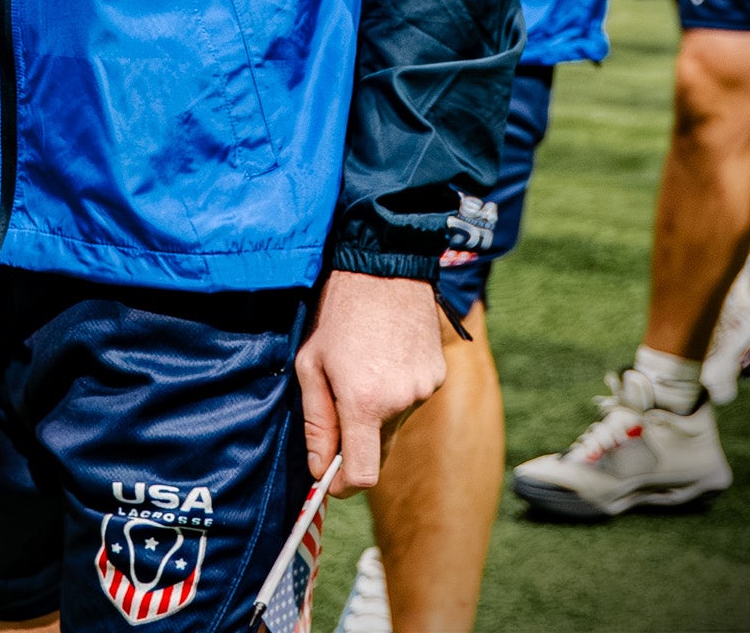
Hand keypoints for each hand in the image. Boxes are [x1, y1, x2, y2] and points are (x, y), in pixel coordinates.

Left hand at [294, 271, 443, 495]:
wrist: (385, 266)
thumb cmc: (339, 312)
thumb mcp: (311, 364)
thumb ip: (316, 423)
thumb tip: (320, 470)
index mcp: (364, 403)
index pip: (363, 476)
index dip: (344, 484)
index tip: (330, 477)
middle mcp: (401, 403)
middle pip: (378, 450)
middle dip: (357, 442)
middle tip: (340, 406)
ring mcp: (424, 390)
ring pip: (395, 424)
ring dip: (378, 412)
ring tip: (365, 366)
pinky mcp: (438, 376)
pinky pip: (412, 401)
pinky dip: (397, 391)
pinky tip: (386, 356)